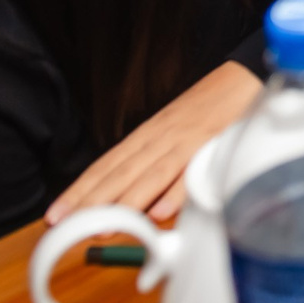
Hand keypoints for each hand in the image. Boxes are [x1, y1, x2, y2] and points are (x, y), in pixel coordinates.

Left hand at [47, 61, 260, 224]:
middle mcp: (161, 136)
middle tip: (68, 226)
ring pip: (150, 173)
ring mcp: (187, 140)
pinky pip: (193, 171)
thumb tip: (133, 195)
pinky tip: (159, 213)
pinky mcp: (215, 143)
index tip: (56, 213)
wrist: (247, 75)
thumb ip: (155, 158)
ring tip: (103, 227)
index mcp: (149, 133)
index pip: (106, 163)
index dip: (80, 189)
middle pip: (121, 171)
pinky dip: (176, 192)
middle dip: (92, 201)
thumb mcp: (174, 127)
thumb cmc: (210, 105)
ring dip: (125, 202)